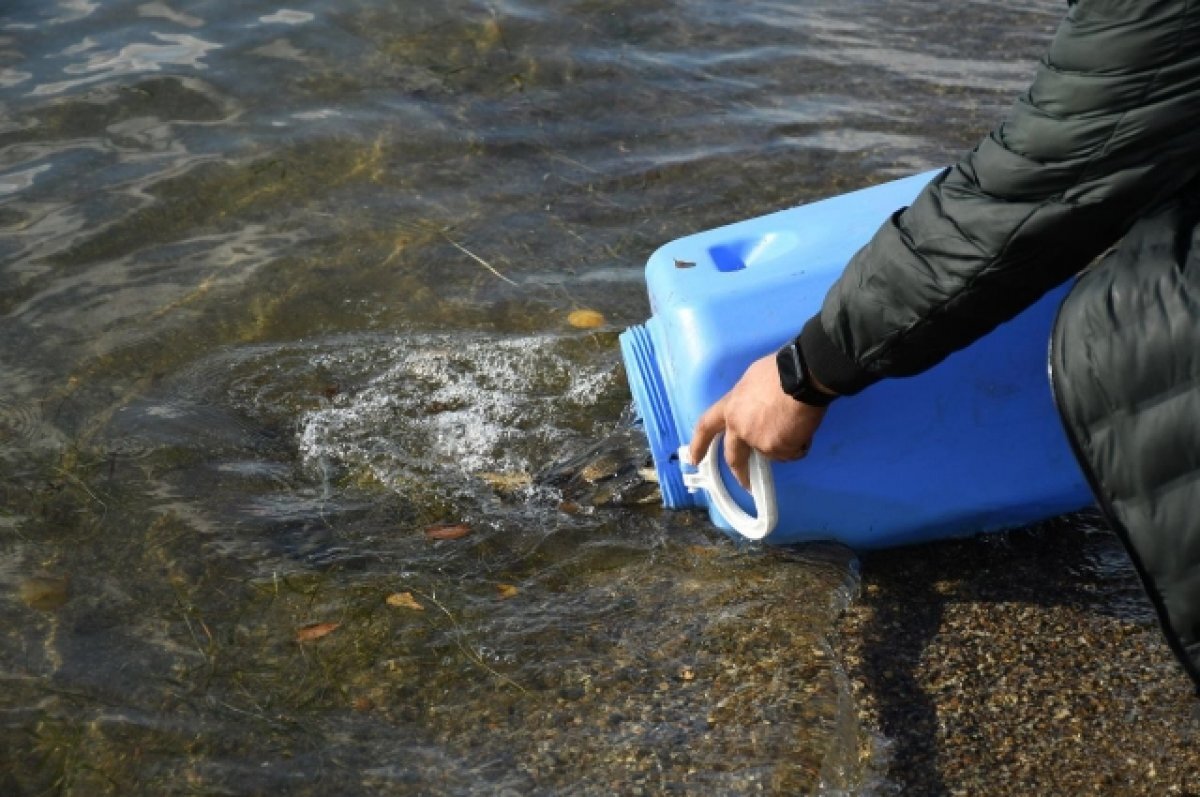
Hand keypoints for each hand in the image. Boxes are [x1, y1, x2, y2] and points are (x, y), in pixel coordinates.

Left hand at [688, 354, 831, 489]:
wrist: (801, 377)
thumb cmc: (779, 371)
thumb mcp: (752, 380)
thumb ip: (747, 402)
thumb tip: (753, 409)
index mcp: (730, 407)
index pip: (706, 427)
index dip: (698, 444)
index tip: (694, 459)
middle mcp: (739, 428)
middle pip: (734, 457)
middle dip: (740, 472)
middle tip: (745, 482)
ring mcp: (757, 441)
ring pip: (771, 452)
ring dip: (782, 444)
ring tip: (796, 422)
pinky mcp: (776, 450)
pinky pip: (791, 452)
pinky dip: (798, 444)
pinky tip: (803, 426)